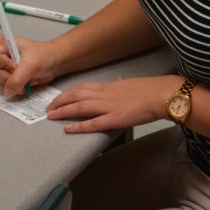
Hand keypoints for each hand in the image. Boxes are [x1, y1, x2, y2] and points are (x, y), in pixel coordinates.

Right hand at [0, 33, 57, 97]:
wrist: (55, 63)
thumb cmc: (45, 55)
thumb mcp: (31, 64)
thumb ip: (18, 78)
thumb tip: (8, 90)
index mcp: (2, 44)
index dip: (4, 65)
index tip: (16, 65)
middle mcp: (1, 55)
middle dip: (10, 76)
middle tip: (23, 72)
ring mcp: (4, 67)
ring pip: (0, 81)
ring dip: (15, 84)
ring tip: (27, 77)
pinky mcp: (9, 77)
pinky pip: (7, 88)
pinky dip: (17, 88)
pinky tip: (26, 82)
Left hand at [46, 75, 182, 132]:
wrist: (161, 94)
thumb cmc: (149, 89)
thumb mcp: (131, 83)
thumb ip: (121, 83)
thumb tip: (117, 81)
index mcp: (109, 86)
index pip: (82, 87)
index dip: (67, 93)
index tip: (58, 97)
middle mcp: (105, 94)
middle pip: (76, 95)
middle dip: (59, 101)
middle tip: (48, 108)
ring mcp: (108, 106)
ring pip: (80, 107)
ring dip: (63, 111)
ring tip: (51, 116)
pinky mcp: (114, 118)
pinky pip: (92, 123)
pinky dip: (78, 126)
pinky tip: (68, 129)